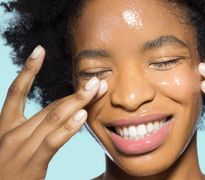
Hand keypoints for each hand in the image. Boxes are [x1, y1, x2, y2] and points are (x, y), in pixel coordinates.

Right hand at [0, 46, 107, 179]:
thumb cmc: (7, 170)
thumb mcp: (14, 145)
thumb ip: (32, 130)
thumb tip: (58, 116)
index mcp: (6, 125)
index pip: (16, 91)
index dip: (28, 69)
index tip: (39, 50)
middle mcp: (12, 132)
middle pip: (49, 105)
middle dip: (75, 92)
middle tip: (95, 79)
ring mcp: (21, 147)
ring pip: (54, 117)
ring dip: (78, 101)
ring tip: (96, 88)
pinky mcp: (32, 163)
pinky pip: (53, 141)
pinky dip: (68, 127)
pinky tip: (82, 115)